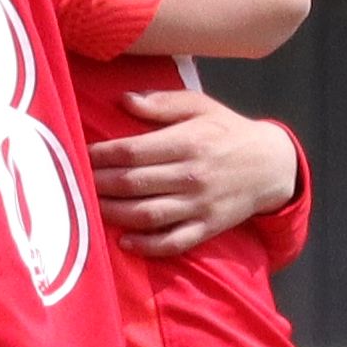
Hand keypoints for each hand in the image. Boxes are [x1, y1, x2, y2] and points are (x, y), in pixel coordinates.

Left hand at [90, 84, 304, 256]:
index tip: (80, 154)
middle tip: (75, 183)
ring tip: (90, 208)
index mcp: (187, 142)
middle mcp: (191, 175)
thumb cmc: (228, 131)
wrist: (271, 165)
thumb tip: (123, 100)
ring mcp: (199, 205)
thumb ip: (162, 103)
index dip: (101, 155)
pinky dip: (147, 245)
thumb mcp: (200, 106)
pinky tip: (124, 242)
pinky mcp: (207, 227)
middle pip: (133, 183)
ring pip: (147, 214)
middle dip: (99, 184)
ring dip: (114, 214)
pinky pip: (173, 242)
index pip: (132, 151)